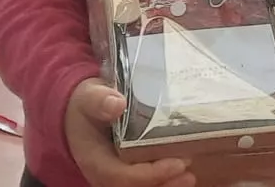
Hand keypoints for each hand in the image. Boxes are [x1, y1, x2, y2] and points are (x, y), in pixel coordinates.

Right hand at [64, 79, 193, 186]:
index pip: (120, 176)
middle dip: (162, 184)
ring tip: (190, 176)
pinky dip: (166, 180)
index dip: (150, 175)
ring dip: (167, 185)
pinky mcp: (131, 170)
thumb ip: (98, 100)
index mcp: (95, 160)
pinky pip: (148, 181)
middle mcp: (106, 174)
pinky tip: (185, 173)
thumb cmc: (87, 104)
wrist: (85, 110)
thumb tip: (117, 104)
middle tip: (189, 173)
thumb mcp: (88, 97)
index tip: (176, 164)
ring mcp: (118, 174)